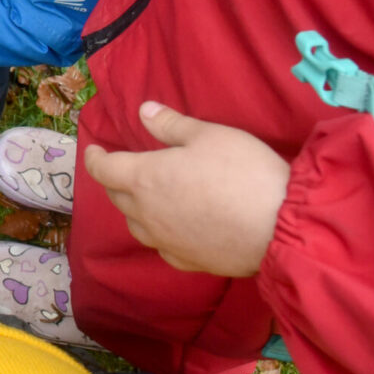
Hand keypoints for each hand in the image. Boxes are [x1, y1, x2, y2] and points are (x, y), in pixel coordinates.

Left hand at [83, 101, 290, 277]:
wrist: (279, 228)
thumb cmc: (243, 173)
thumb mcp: (209, 135)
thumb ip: (171, 125)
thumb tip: (143, 111)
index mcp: (145, 178)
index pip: (103, 170)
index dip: (95, 158)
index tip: (94, 150)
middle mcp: (147, 213)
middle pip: (117, 198)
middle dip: (115, 181)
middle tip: (123, 169)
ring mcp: (166, 242)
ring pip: (136, 226)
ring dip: (134, 210)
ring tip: (144, 199)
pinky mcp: (188, 262)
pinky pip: (162, 247)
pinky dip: (160, 235)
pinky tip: (172, 230)